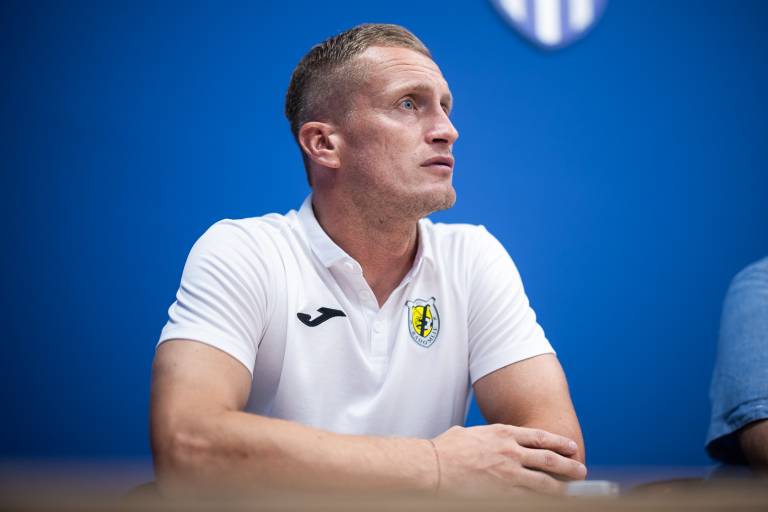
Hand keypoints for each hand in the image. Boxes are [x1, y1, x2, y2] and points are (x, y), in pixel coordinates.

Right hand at [431, 424, 586, 495]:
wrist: (435, 466)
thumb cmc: (445, 450)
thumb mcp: (468, 433)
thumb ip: (482, 437)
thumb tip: (480, 439)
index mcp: (502, 433)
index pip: (538, 437)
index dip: (557, 442)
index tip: (569, 446)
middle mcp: (510, 451)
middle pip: (548, 458)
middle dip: (568, 464)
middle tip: (581, 468)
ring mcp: (509, 472)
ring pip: (544, 480)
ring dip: (562, 485)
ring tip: (573, 489)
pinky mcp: (504, 492)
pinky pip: (531, 497)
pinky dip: (543, 500)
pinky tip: (552, 502)